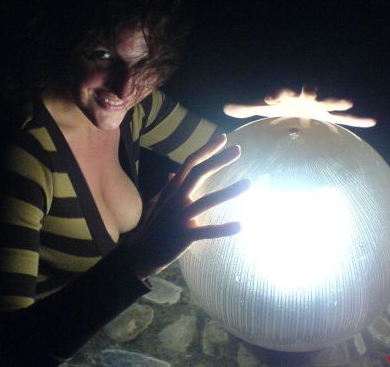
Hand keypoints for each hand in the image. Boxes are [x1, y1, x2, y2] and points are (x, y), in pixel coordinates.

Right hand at [127, 134, 249, 278]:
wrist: (141, 252)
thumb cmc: (154, 226)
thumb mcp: (160, 203)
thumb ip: (169, 188)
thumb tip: (172, 174)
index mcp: (173, 190)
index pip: (190, 163)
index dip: (206, 149)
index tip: (222, 138)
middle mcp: (176, 199)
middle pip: (198, 173)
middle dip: (218, 160)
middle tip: (238, 149)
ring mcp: (180, 217)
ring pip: (206, 201)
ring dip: (228, 192)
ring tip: (248, 183)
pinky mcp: (184, 236)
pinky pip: (206, 231)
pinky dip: (223, 229)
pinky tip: (240, 225)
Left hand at [223, 87, 376, 127]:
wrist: (295, 104)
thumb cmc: (278, 106)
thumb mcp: (261, 109)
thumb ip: (245, 107)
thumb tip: (224, 108)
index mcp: (286, 95)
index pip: (280, 92)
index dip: (275, 94)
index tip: (270, 98)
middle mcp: (304, 98)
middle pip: (309, 92)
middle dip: (310, 90)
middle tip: (310, 90)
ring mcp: (319, 106)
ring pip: (330, 103)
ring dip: (337, 101)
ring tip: (348, 101)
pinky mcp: (328, 115)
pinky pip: (346, 118)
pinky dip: (358, 120)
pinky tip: (372, 121)